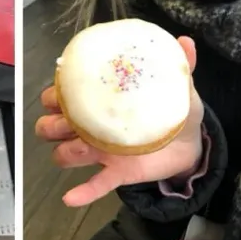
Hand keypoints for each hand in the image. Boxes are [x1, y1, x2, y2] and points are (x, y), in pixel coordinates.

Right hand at [36, 37, 204, 206]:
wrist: (189, 143)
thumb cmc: (172, 109)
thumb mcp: (176, 85)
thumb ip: (179, 63)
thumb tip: (186, 41)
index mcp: (98, 104)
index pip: (59, 97)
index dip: (53, 96)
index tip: (61, 92)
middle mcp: (91, 127)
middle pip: (51, 127)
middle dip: (51, 125)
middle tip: (65, 122)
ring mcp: (100, 152)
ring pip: (65, 154)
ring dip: (65, 153)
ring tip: (78, 151)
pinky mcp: (116, 173)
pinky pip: (94, 186)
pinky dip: (82, 193)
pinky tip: (72, 198)